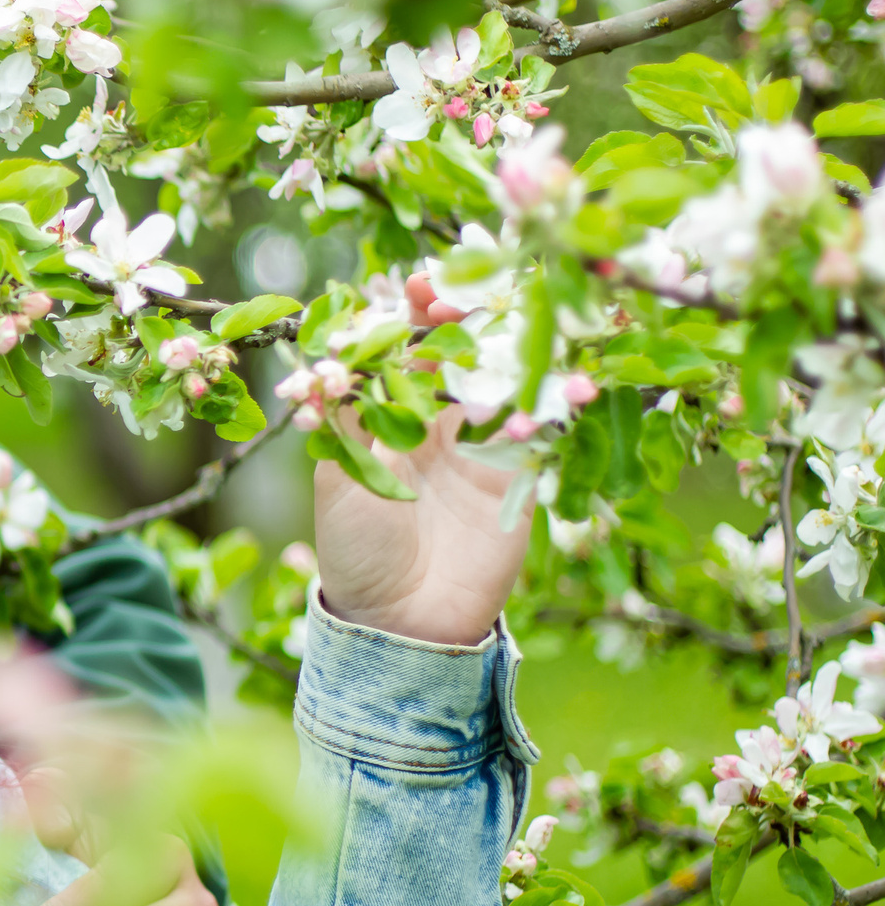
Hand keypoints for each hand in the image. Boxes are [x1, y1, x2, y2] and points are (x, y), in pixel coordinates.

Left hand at [309, 275, 531, 646]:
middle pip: (461, 352)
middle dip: (468, 316)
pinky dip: (563, 403)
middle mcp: (438, 423)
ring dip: (520, 346)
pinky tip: (576, 384)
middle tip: (467, 292)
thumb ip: (343, 421)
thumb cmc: (356, 550)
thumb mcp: (339, 479)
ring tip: (526, 317)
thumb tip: (330, 358)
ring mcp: (482, 445)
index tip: (416, 285)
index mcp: (388, 417)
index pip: (405, 350)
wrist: (403, 619)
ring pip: (508, 379)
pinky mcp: (520, 475)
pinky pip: (546, 429)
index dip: (413, 316)